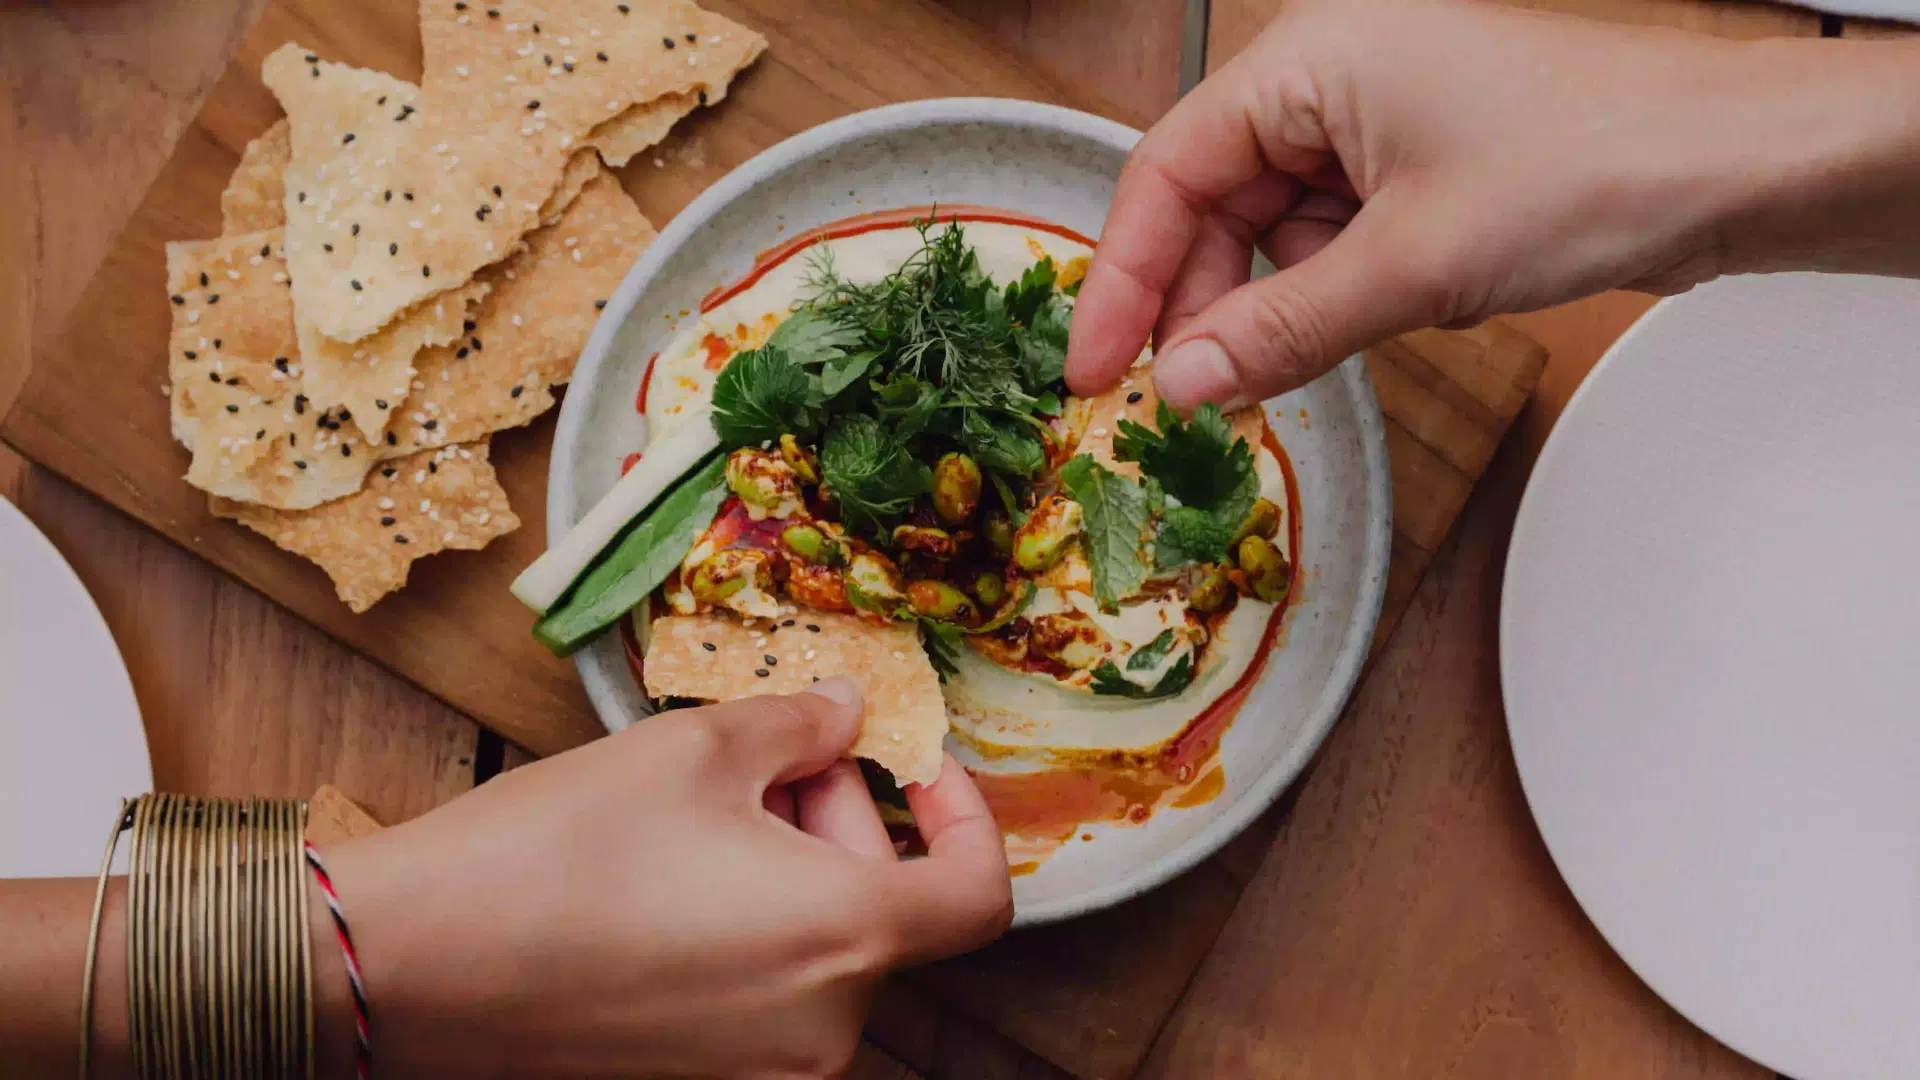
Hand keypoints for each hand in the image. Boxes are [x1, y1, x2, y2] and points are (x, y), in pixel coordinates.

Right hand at [317, 677, 1010, 1078]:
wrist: (408, 965)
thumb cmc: (558, 850)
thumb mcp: (697, 749)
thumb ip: (802, 725)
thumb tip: (853, 712)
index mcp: (844, 940)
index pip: (979, 894)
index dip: (966, 813)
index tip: (913, 767)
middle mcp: (821, 1029)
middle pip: (889, 910)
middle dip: (844, 817)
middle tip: (770, 754)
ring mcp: (759, 1071)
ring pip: (824, 948)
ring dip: (796, 866)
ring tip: (705, 807)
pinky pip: (771, 991)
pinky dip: (757, 923)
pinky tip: (676, 869)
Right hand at [1067, 0, 1919, 406]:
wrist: (1733, 167)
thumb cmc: (1593, 165)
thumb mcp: (1410, 265)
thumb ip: (1278, 329)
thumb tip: (1179, 386)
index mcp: (1309, 61)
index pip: (1168, 170)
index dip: (1120, 275)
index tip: (1092, 368)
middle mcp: (1329, 80)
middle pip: (1211, 205)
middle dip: (1197, 304)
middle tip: (1184, 401)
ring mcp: (1373, 125)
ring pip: (1270, 234)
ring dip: (1267, 309)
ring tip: (1278, 372)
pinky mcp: (1413, 171)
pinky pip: (1329, 244)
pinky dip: (1324, 299)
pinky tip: (1351, 332)